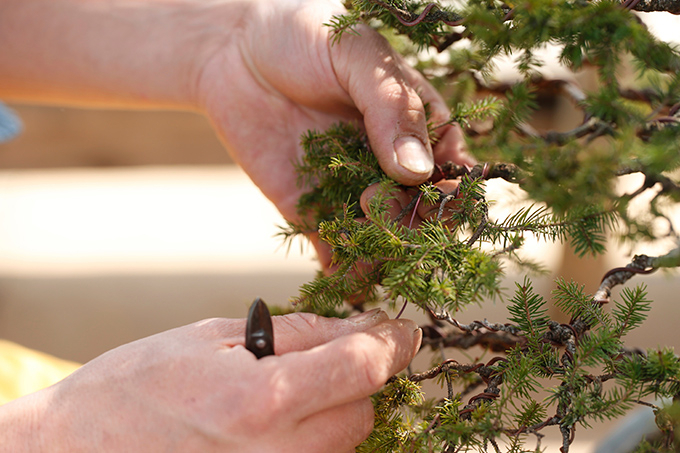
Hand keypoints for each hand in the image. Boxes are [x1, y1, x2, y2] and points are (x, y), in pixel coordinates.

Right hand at [2, 310, 420, 451]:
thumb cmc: (136, 386)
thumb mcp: (213, 338)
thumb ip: (295, 333)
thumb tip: (356, 324)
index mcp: (262, 401)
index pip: (362, 367)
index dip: (392, 342)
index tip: (403, 329)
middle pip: (364, 412)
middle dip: (361, 376)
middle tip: (333, 353)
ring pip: (346, 444)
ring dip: (338, 411)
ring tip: (292, 390)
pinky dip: (315, 441)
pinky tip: (282, 422)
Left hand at [197, 0, 471, 263]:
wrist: (232, 48)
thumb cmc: (305, 34)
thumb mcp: (357, 56)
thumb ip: (391, 109)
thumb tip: (417, 171)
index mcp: (416, 125)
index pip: (452, 170)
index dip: (453, 190)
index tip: (435, 194)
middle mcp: (390, 165)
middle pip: (423, 213)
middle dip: (412, 222)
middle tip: (376, 203)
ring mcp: (352, 191)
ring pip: (384, 240)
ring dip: (383, 253)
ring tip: (362, 240)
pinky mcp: (313, 211)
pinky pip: (338, 250)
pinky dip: (345, 270)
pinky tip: (341, 273)